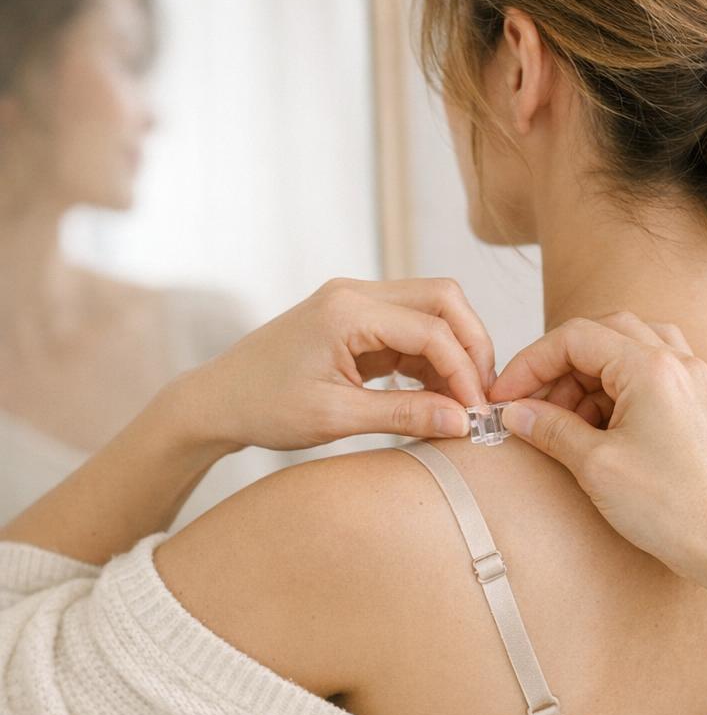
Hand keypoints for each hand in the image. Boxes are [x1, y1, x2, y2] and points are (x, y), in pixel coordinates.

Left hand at [174, 276, 493, 450]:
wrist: (217, 401)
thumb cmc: (264, 408)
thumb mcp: (336, 418)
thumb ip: (403, 415)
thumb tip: (461, 421)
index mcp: (347, 310)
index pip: (433, 328)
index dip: (465, 371)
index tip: (476, 413)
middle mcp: (355, 294)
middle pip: (443, 299)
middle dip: (472, 346)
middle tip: (481, 397)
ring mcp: (356, 303)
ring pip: (432, 311)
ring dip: (453, 353)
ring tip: (458, 403)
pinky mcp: (356, 322)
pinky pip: (410, 330)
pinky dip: (430, 360)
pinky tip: (433, 396)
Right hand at [488, 312, 706, 585]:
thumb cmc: (677, 509)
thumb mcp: (596, 467)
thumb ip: (551, 430)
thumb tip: (517, 413)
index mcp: (651, 368)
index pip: (575, 338)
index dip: (530, 363)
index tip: (505, 396)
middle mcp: (678, 364)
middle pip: (602, 334)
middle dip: (558, 366)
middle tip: (531, 406)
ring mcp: (694, 382)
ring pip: (628, 351)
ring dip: (588, 378)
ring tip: (565, 422)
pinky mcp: (701, 406)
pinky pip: (651, 376)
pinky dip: (617, 392)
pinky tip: (600, 431)